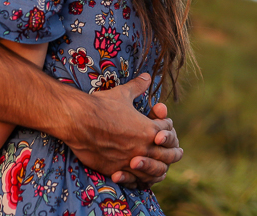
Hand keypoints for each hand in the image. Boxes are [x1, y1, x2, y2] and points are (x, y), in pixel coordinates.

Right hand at [62, 74, 183, 184]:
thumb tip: (147, 76)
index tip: (162, 125)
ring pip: (155, 172)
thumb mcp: (122, 94)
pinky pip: (135, 180)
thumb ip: (137, 87)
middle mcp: (143, 147)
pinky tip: (140, 177)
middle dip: (172, 152)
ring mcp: (131, 161)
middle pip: (168, 155)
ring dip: (159, 169)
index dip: (166, 126)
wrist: (79, 120)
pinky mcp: (117, 170)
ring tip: (160, 169)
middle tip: (177, 152)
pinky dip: (140, 179)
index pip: (167, 130)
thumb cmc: (101, 105)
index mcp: (148, 129)